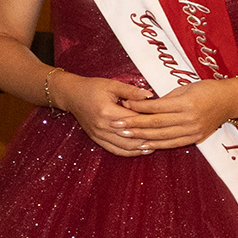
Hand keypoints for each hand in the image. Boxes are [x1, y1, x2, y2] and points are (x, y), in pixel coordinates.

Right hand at [51, 71, 169, 156]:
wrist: (72, 95)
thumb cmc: (92, 87)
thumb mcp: (112, 85)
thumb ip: (132, 92)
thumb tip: (150, 96)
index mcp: (107, 111)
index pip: (135, 120)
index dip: (151, 121)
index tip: (164, 119)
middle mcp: (103, 126)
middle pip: (132, 137)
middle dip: (150, 136)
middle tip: (166, 134)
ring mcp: (99, 135)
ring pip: (126, 147)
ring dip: (142, 147)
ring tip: (158, 144)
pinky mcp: (97, 139)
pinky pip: (116, 150)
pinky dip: (130, 152)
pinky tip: (142, 150)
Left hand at [118, 78, 237, 150]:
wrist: (230, 100)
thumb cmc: (207, 89)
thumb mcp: (185, 88)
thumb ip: (166, 98)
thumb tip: (142, 104)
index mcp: (186, 103)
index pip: (156, 107)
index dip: (138, 108)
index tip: (123, 106)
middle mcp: (190, 119)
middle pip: (156, 124)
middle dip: (134, 124)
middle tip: (116, 124)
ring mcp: (193, 130)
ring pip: (162, 136)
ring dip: (141, 136)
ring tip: (124, 135)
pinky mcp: (196, 138)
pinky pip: (173, 143)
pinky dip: (157, 144)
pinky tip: (143, 144)